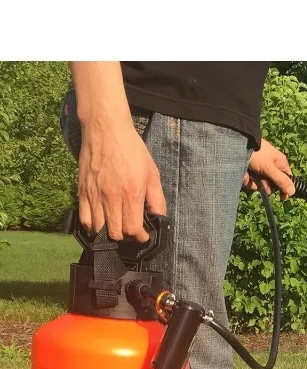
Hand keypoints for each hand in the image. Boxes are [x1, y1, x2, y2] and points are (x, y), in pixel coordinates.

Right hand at [77, 117, 165, 241]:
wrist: (105, 128)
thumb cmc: (132, 149)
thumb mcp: (152, 173)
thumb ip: (157, 199)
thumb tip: (159, 218)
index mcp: (131, 193)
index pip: (132, 228)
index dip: (139, 237)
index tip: (143, 235)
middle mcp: (111, 196)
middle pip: (114, 233)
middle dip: (125, 237)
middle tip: (130, 231)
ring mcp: (94, 194)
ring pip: (98, 228)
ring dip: (108, 233)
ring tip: (116, 228)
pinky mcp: (82, 189)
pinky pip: (83, 218)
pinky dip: (91, 227)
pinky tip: (100, 224)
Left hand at [243, 138, 294, 198]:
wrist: (237, 143)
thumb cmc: (257, 154)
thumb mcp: (270, 168)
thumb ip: (281, 181)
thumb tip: (293, 192)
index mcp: (280, 164)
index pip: (287, 180)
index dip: (284, 189)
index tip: (281, 198)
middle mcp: (271, 167)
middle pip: (271, 185)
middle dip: (264, 185)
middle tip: (260, 179)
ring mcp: (260, 169)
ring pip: (260, 184)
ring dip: (253, 182)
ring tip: (248, 174)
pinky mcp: (250, 171)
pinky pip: (251, 181)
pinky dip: (247, 179)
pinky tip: (243, 173)